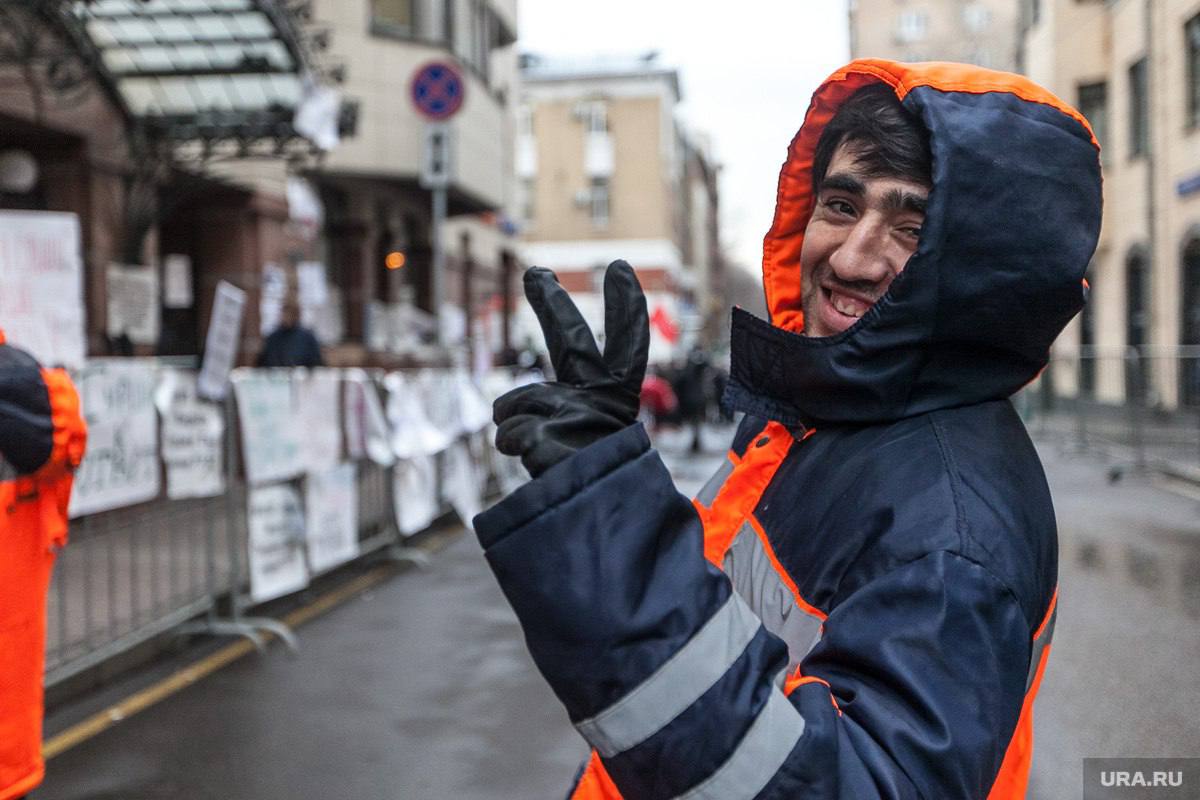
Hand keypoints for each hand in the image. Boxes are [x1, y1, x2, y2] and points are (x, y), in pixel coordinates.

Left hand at [494, 260, 648, 477]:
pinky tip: (541, 469)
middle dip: (552, 302)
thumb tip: (501, 408)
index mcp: (618, 402)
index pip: (629, 346)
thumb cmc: (597, 491)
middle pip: (572, 340)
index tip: (618, 268)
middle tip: (536, 271)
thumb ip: (558, 418)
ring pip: (516, 403)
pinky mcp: (548, 438)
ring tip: (541, 458)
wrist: (606, 532)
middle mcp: (600, 402)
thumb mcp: (589, 449)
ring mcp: (575, 417)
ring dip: (514, 427)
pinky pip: (509, 432)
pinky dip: (514, 447)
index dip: (626, 307)